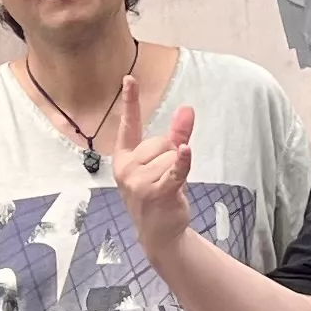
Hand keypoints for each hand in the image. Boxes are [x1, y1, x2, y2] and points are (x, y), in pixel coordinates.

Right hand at [111, 100, 196, 260]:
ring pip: (172, 155)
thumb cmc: (159, 194)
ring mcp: (139, 181)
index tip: (130, 78)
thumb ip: (175, 135)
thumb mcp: (162, 163)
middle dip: (170, 155)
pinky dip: (183, 161)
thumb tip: (187, 109)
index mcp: (124, 158)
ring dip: (178, 169)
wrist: (158, 232)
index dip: (129, 101)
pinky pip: (175, 168)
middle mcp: (127, 168)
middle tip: (164, 177)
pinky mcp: (156, 191)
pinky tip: (186, 152)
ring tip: (169, 187)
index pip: (128, 125)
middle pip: (161, 142)